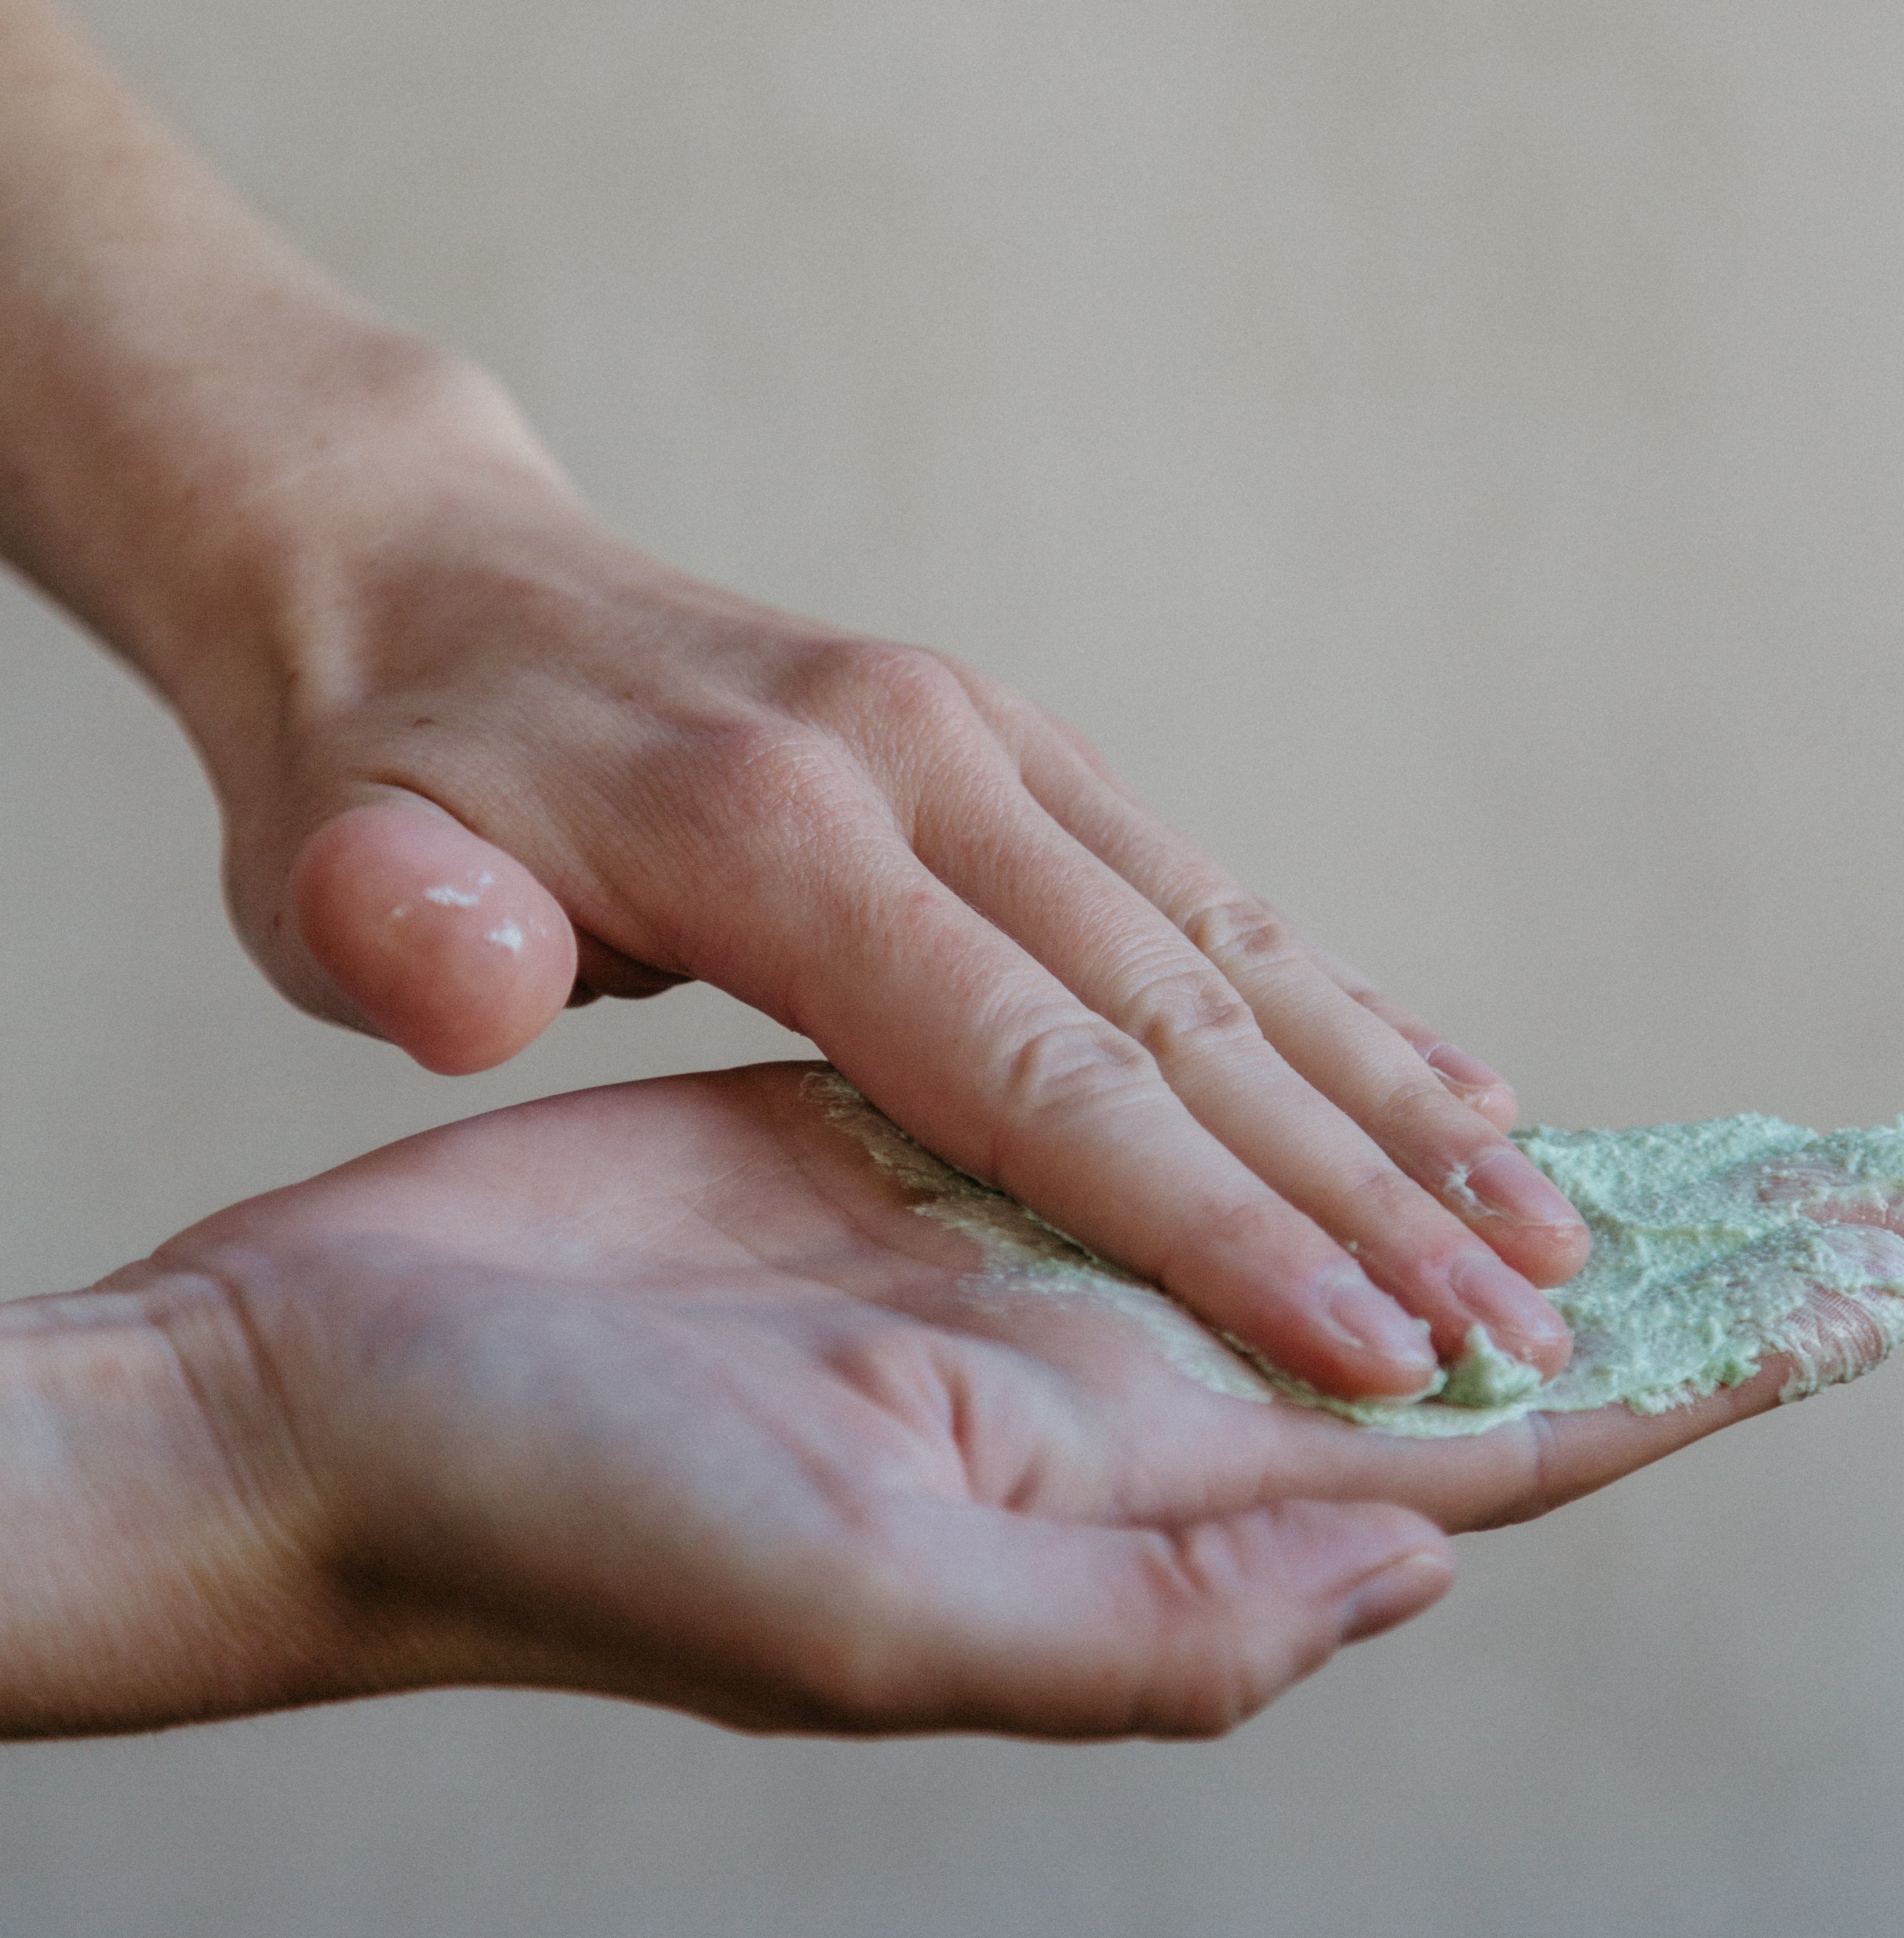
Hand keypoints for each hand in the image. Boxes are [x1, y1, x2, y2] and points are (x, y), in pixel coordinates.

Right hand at [1, 1064, 1903, 1742]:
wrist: (340, 1403)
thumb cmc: (570, 1527)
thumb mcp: (874, 1619)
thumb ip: (1156, 1626)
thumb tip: (1421, 1548)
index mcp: (1125, 1498)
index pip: (1459, 1459)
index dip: (1657, 1394)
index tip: (1840, 1315)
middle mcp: (1100, 1393)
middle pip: (1414, 1331)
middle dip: (1603, 1278)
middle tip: (1808, 1209)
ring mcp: (1015, 1268)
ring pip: (1295, 1211)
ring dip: (1451, 1175)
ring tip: (1614, 1136)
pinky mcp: (912, 1149)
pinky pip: (1145, 1111)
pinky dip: (1264, 1082)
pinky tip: (1350, 1055)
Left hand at [204, 358, 1589, 1406]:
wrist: (410, 579)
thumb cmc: (364, 784)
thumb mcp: (324, 874)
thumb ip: (400, 937)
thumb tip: (472, 972)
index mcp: (777, 838)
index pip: (1041, 1072)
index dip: (1217, 1229)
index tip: (1377, 1358)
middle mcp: (918, 765)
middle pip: (1183, 1013)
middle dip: (1370, 1190)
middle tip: (1535, 1328)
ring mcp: (978, 739)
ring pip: (1232, 944)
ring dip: (1394, 1095)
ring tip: (1545, 1221)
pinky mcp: (1004, 743)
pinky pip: (1197, 888)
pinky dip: (1331, 997)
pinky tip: (1442, 1080)